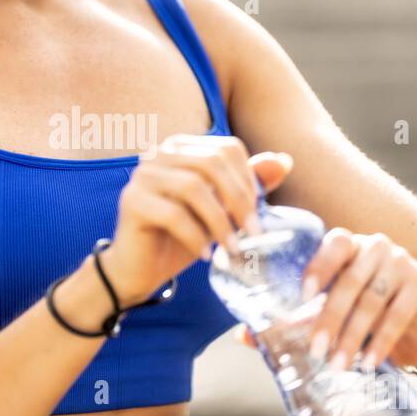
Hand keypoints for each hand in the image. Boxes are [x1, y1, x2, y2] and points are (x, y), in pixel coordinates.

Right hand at [102, 137, 293, 306]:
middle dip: (240, 201)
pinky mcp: (132, 201)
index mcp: (182, 147)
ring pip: (193, 188)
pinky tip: (204, 255)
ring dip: (220, 222)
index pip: (226, 149)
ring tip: (231, 249)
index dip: (249, 180)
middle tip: (253, 234)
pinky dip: (195, 236)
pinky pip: (172, 214)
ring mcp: (142, 175)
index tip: (259, 213)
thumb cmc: (182, 236)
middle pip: (212, 164)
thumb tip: (284, 161)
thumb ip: (248, 185)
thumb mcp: (221, 210)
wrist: (140, 268)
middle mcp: (159, 153)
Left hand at [286, 228, 416, 372]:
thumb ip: (307, 315)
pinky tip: (368, 362)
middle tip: (316, 349)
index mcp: (352, 245)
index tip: (305, 296)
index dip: (320, 266)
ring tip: (338, 364)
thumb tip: (261, 333)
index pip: (336, 243)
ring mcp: (402, 262)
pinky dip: (381, 342)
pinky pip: (397, 315)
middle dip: (331, 317)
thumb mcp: (340, 308)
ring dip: (352, 336)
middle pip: (350, 280)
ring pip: (372, 300)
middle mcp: (377, 247)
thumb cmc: (371, 311)